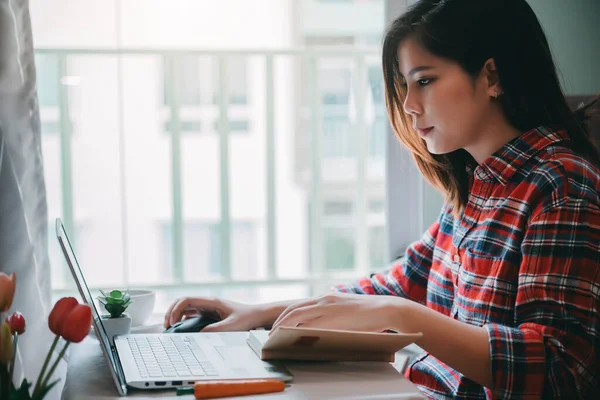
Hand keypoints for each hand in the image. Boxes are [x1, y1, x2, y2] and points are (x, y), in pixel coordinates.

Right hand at [163, 297, 266, 331]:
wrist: (257, 315)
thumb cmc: (247, 318)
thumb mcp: (231, 326)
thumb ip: (215, 330)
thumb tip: (197, 334)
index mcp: (211, 301)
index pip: (187, 300)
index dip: (176, 310)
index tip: (172, 323)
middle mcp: (208, 302)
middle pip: (182, 302)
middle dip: (171, 311)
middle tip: (166, 326)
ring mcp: (208, 308)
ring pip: (186, 308)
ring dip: (176, 315)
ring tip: (170, 327)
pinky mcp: (209, 314)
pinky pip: (192, 314)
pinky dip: (183, 319)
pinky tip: (181, 328)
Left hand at [271, 292, 403, 333]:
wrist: (386, 309)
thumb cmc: (370, 314)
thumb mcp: (347, 309)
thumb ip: (334, 314)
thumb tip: (322, 327)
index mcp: (327, 297)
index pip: (301, 305)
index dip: (287, 315)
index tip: (278, 324)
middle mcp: (324, 299)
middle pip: (294, 309)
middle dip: (280, 321)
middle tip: (270, 332)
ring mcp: (328, 306)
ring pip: (298, 315)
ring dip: (284, 325)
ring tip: (275, 336)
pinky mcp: (333, 316)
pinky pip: (310, 323)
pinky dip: (298, 329)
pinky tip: (291, 336)